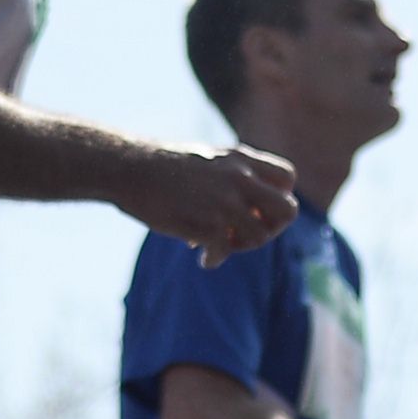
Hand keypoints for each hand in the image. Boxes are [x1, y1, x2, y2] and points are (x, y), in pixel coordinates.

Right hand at [114, 140, 298, 265]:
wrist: (128, 168)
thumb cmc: (160, 167)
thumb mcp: (206, 158)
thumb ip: (230, 177)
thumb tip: (242, 212)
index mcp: (241, 159)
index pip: (287, 178)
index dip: (277, 199)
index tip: (254, 209)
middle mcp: (240, 178)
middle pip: (288, 209)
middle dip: (272, 228)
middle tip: (248, 234)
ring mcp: (224, 201)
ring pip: (260, 237)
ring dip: (242, 248)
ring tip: (220, 248)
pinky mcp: (206, 223)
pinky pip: (226, 251)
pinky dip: (216, 260)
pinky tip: (203, 260)